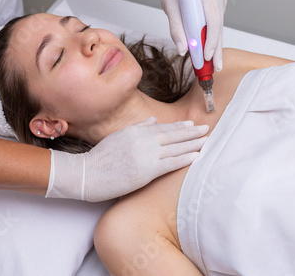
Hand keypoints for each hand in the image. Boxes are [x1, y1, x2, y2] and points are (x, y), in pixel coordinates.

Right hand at [46, 117, 207, 201]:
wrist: (88, 174)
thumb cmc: (100, 158)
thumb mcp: (118, 136)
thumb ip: (138, 127)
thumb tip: (152, 120)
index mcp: (136, 131)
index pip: (163, 127)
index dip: (179, 126)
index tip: (191, 124)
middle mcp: (143, 139)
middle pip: (173, 135)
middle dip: (191, 132)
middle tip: (206, 129)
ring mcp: (146, 154)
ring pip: (175, 147)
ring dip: (192, 144)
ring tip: (206, 141)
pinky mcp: (147, 170)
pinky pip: (170, 163)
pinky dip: (185, 158)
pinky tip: (196, 156)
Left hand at [141, 0, 226, 70]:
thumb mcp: (170, 11)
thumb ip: (176, 30)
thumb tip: (183, 51)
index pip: (213, 20)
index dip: (211, 40)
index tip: (206, 56)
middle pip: (218, 27)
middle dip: (216, 49)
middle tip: (215, 68)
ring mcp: (219, 2)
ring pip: (218, 29)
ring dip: (215, 47)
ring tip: (214, 66)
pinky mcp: (217, 9)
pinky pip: (215, 28)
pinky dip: (212, 41)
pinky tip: (211, 56)